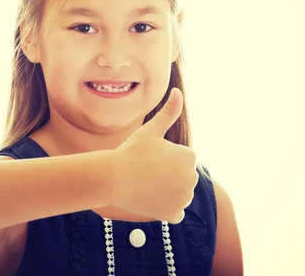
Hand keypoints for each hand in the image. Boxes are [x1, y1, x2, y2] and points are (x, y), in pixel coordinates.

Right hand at [109, 88, 197, 223]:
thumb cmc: (130, 151)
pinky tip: (150, 199)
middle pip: (181, 178)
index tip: (149, 159)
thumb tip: (178, 91)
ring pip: (178, 194)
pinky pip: (174, 211)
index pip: (181, 160)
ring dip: (166, 192)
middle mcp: (192, 177)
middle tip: (145, 172)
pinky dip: (164, 208)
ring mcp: (184, 197)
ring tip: (146, 185)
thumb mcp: (151, 130)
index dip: (164, 159)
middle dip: (167, 176)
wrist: (113, 178)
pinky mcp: (174, 214)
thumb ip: (169, 112)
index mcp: (189, 156)